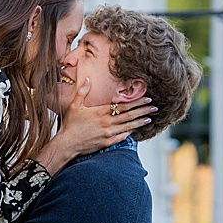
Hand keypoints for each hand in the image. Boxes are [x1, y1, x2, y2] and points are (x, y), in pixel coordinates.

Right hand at [39, 83, 157, 172]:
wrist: (67, 143)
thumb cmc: (70, 124)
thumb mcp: (74, 106)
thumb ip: (82, 91)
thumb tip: (88, 79)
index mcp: (101, 112)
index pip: (124, 106)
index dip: (137, 103)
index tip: (147, 99)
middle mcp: (108, 122)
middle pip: (130, 116)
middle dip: (144, 111)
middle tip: (155, 107)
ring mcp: (109, 133)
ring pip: (129, 126)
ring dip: (140, 122)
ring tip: (149, 118)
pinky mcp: (107, 142)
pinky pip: (122, 137)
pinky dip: (130, 132)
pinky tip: (135, 129)